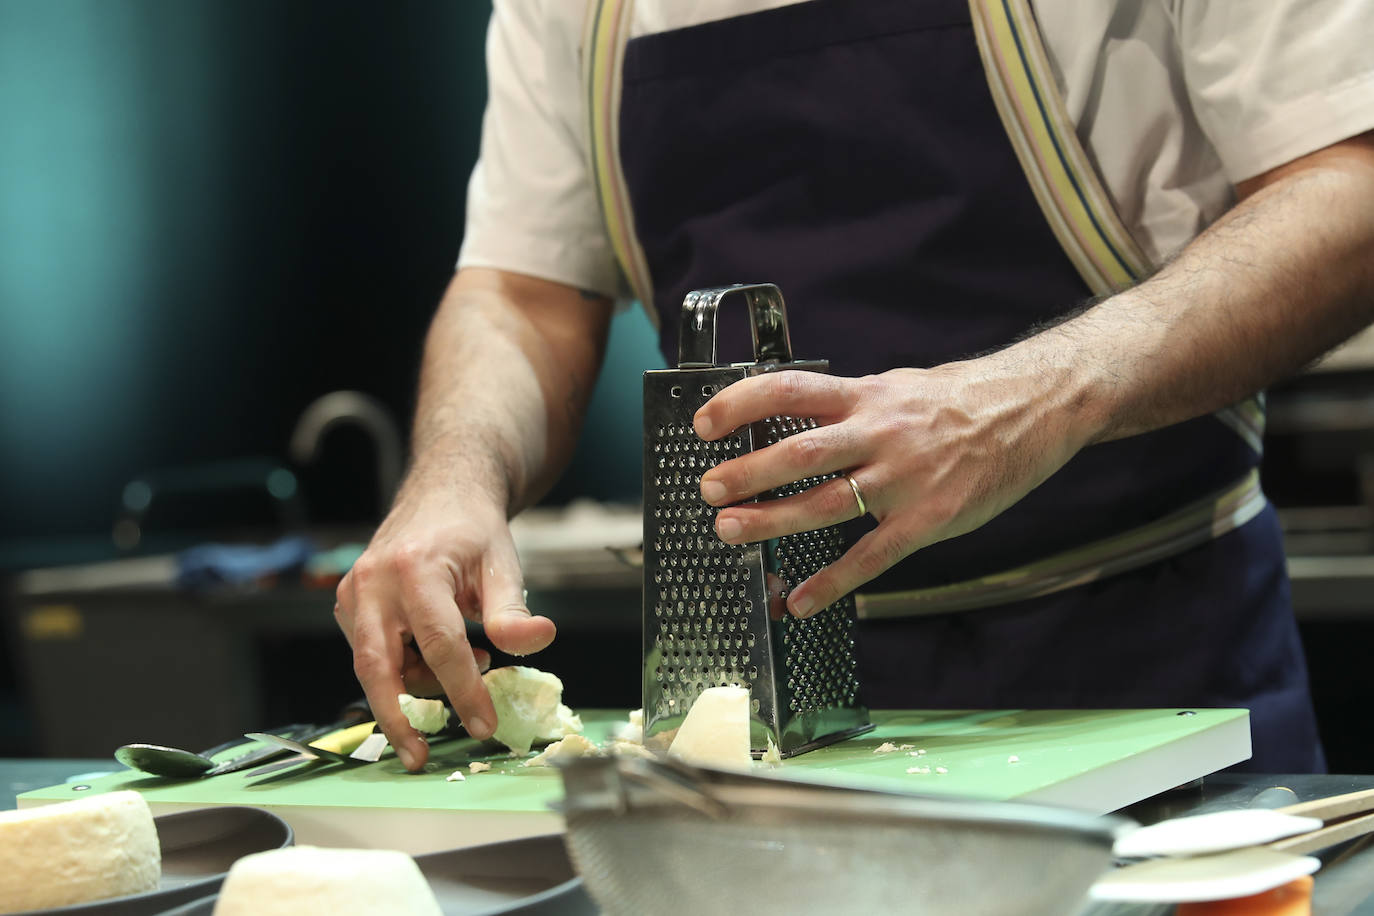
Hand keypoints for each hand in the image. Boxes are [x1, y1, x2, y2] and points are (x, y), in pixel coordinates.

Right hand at [333, 472, 555, 770]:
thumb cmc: (473, 532)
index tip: (483, 726)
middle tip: (420, 757)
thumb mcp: (503, 567)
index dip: (462, 692)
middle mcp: (373, 582)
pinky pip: (369, 653)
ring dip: (415, 686)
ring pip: (372, 665)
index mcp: (414, 570)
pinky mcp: (347, 605)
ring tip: (467, 667)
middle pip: (377, 667)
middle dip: (398, 719)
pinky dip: (402, 669)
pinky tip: (439, 656)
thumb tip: (540, 640)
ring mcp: (352, 593)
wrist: (441, 495)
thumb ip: (514, 612)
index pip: (439, 646)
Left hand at [693, 361, 1090, 616]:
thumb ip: (847, 405)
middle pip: (801, 453)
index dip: (742, 403)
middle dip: (748, 473)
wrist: (1034, 408)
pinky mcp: (928, 519)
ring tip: (730, 533)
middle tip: (709, 490)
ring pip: (826, 503)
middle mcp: (880, 434)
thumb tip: (790, 413)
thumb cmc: (958, 400)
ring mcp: (904, 479)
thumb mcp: (897, 386)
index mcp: (867, 396)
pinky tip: (799, 601)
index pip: (790, 390)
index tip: (704, 422)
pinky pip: (871, 557)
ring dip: (772, 521)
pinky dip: (831, 583)